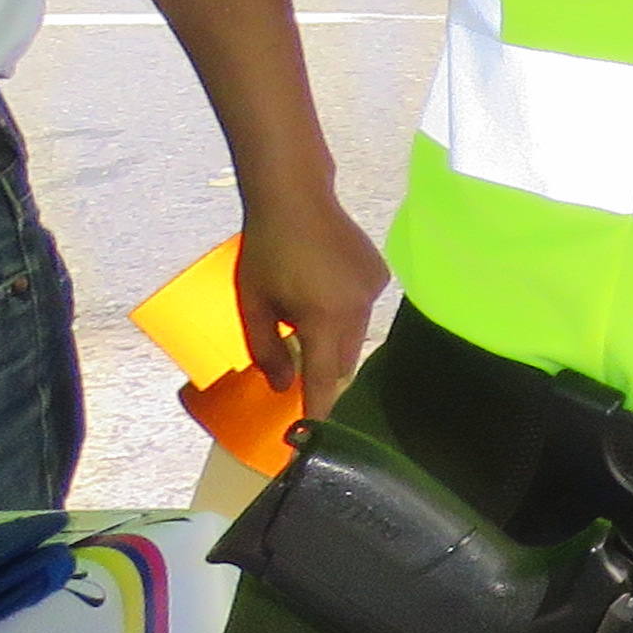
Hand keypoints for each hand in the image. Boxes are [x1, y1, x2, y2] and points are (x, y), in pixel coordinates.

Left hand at [235, 178, 386, 407]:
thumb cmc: (265, 250)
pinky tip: (325, 286)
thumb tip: (283, 385)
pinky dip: (345, 312)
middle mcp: (357, 308)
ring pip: (355, 336)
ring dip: (333, 338)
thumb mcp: (253, 305)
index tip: (312, 435)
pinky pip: (363, 310)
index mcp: (323, 318)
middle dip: (322, 369)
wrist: (294, 197)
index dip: (318, 408)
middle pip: (343, 360)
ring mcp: (373, 290)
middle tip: (296, 361)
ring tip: (306, 310)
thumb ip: (266, 350)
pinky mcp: (379, 275)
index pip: (323, 378)